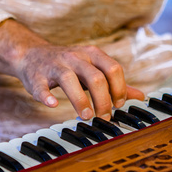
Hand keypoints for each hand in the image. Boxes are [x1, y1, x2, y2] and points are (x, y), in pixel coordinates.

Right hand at [0, 20, 144, 119]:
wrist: (32, 55)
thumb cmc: (68, 65)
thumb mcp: (93, 69)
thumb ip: (115, 83)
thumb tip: (140, 96)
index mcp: (92, 54)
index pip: (113, 69)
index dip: (119, 89)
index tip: (119, 105)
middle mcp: (74, 57)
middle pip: (95, 77)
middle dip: (103, 100)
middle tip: (104, 117)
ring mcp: (55, 65)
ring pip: (70, 80)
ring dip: (80, 100)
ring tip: (86, 116)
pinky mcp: (37, 75)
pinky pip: (41, 86)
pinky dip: (46, 96)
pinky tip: (52, 105)